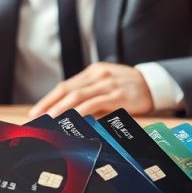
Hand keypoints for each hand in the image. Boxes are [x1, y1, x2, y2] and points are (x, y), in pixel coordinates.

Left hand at [28, 62, 153, 117]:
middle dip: (50, 104)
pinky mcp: (118, 95)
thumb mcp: (107, 86)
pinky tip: (73, 118)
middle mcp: (98, 75)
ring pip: (78, 96)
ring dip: (61, 109)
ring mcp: (107, 84)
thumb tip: (69, 115)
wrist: (155, 85)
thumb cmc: (128, 88)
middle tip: (37, 118)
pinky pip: (95, 103)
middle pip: (67, 90)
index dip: (49, 98)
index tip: (36, 111)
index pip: (65, 86)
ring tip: (50, 120)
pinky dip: (82, 110)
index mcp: (92, 72)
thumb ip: (90, 96)